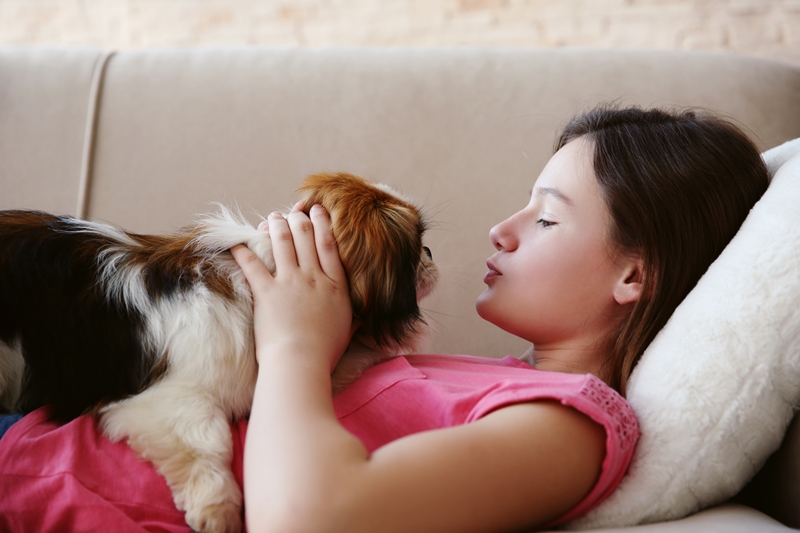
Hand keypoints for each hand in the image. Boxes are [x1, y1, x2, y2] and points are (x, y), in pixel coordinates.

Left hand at [231, 205, 352, 371]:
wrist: (301, 362)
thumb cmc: (325, 351)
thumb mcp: (348, 330)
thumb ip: (354, 317)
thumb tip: (365, 316)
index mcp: (335, 285)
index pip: (329, 245)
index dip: (323, 223)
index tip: (318, 210)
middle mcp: (313, 277)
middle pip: (305, 237)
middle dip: (297, 219)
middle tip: (292, 212)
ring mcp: (289, 282)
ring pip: (281, 242)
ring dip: (275, 226)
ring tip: (271, 218)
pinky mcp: (266, 292)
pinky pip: (252, 264)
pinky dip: (243, 250)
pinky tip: (237, 241)